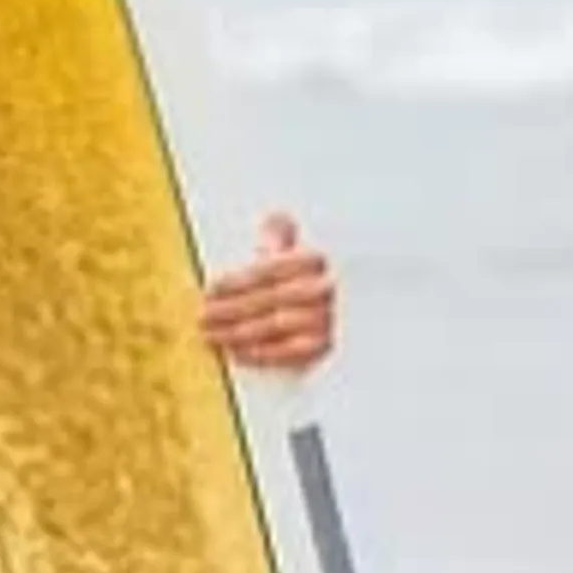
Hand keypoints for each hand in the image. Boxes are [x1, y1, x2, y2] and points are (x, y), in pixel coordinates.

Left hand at [196, 210, 334, 375]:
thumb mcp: (307, 249)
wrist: (370, 302)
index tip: (210, 289)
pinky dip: (262, 353)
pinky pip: (292, 352)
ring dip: (239, 332)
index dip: (236, 281)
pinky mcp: (331, 345)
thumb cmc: (328, 274)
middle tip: (202, 315)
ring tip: (211, 335)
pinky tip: (238, 352)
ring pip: (277, 325)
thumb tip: (273, 219)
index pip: (269, 270)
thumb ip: (284, 237)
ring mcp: (329, 318)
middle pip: (269, 298)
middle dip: (231, 309)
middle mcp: (325, 288)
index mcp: (317, 259)